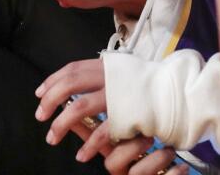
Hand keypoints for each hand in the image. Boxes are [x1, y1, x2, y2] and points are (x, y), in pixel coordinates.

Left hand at [41, 61, 185, 174]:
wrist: (179, 94)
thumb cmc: (150, 86)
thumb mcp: (123, 74)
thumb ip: (101, 77)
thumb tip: (73, 83)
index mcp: (107, 65)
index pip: (72, 69)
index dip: (53, 80)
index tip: (39, 93)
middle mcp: (109, 77)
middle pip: (69, 85)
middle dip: (50, 100)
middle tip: (40, 116)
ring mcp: (118, 95)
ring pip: (79, 107)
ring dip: (61, 124)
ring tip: (52, 137)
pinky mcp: (128, 114)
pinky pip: (102, 130)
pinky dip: (89, 144)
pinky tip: (82, 154)